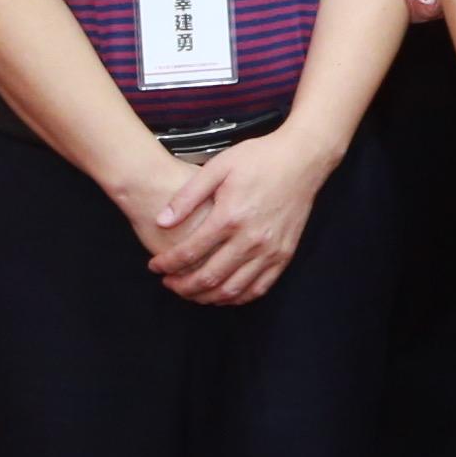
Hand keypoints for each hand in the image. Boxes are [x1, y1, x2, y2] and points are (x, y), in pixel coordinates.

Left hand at [148, 132, 327, 308]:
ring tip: (190, 291)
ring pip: (233, 290)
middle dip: (182, 286)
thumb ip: (187, 197)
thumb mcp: (218, 167)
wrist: (302, 159)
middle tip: (168, 283)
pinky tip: (222, 293)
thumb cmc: (258, 159)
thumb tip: (161, 222)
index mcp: (230, 216)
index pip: (190, 252)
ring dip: (206, 297)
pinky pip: (258, 288)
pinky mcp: (284, 255)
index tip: (154, 266)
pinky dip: (237, 297)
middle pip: (209, 278)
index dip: (167, 264)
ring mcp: (270, 251)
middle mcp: (251, 239)